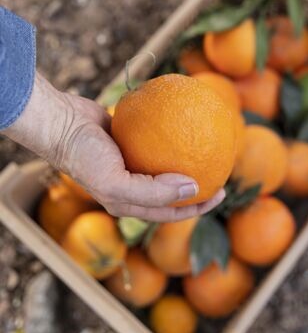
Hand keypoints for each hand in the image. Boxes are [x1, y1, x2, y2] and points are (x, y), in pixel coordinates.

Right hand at [3, 73, 224, 220]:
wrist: (60, 123)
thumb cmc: (84, 156)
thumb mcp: (116, 183)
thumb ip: (155, 191)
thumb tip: (194, 188)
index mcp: (128, 202)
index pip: (170, 211)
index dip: (198, 207)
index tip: (221, 192)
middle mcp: (131, 185)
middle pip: (172, 190)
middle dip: (198, 187)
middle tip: (223, 172)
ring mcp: (130, 161)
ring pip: (166, 164)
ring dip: (188, 160)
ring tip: (210, 148)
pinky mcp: (128, 138)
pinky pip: (157, 137)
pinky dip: (174, 133)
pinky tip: (190, 121)